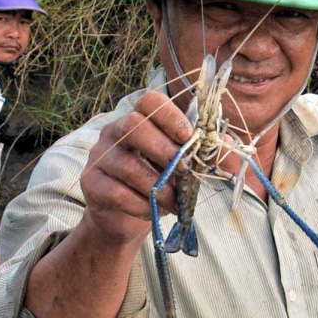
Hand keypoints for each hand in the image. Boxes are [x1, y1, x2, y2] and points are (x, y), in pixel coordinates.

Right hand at [79, 90, 193, 243]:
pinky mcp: (90, 183)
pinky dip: (141, 204)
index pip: (150, 101)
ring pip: (128, 165)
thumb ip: (202, 153)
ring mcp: (99, 156)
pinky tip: (152, 210)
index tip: (189, 137)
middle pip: (133, 125)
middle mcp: (114, 131)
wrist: (123, 216)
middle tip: (184, 172)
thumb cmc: (156, 183)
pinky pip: (118, 193)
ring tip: (174, 200)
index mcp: (139, 119)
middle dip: (165, 150)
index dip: (171, 116)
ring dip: (158, 186)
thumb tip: (227, 143)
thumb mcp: (180, 166)